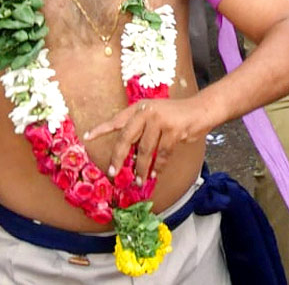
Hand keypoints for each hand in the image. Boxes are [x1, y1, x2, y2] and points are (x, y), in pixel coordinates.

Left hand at [83, 96, 209, 180]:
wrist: (201, 109)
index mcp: (140, 108)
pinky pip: (162, 154)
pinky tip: (154, 173)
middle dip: (119, 158)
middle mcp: (147, 111)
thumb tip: (127, 156)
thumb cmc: (177, 116)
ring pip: (145, 150)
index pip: (117, 120)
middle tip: (113, 173)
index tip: (87, 137)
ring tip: (138, 180)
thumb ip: (141, 130)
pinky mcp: (174, 129)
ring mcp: (160, 119)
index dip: (102, 129)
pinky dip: (158, 166)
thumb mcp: (156, 116)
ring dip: (141, 168)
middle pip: (127, 138)